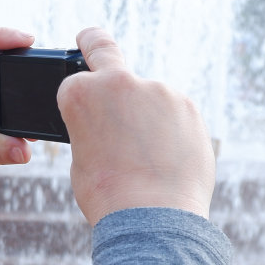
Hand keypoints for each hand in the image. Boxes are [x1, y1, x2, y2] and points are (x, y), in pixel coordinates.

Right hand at [58, 27, 214, 224]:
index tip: (83, 63)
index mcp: (81, 93)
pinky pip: (174, 113)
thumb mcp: (82, 157)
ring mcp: (160, 91)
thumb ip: (93, 127)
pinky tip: (167, 158)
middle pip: (112, 64)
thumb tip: (113, 125)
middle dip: (102, 61)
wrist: (153, 217)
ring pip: (148, 97)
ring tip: (146, 158)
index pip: (75, 78)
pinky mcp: (189, 106)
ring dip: (146, 115)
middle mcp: (121, 82)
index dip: (78, 88)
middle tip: (93, 46)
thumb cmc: (108, 195)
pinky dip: (169, 129)